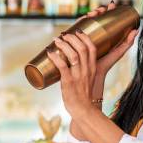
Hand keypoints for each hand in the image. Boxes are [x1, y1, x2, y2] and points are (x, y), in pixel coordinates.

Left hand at [48, 2, 137, 125]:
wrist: (84, 110)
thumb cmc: (84, 96)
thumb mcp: (87, 79)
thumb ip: (82, 70)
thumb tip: (71, 60)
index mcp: (93, 68)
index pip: (92, 48)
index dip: (84, 37)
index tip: (76, 32)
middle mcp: (87, 70)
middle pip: (83, 48)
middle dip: (72, 38)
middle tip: (63, 35)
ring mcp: (78, 76)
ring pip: (73, 55)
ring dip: (64, 45)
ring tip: (56, 40)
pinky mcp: (69, 82)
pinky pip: (62, 67)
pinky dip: (55, 57)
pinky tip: (50, 52)